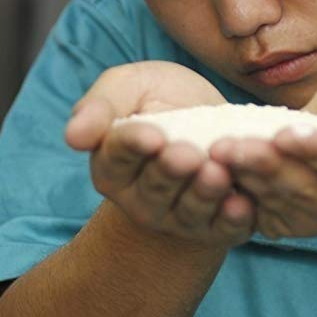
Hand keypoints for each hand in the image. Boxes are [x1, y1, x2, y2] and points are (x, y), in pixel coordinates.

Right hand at [65, 62, 254, 247]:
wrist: (213, 125)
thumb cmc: (163, 101)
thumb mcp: (130, 87)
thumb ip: (101, 105)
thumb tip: (72, 136)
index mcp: (112, 166)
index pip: (118, 156)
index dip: (134, 146)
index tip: (151, 135)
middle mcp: (141, 200)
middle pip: (155, 187)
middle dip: (171, 171)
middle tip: (186, 155)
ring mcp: (179, 218)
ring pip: (189, 210)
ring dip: (203, 194)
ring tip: (216, 174)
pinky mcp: (217, 227)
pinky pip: (224, 229)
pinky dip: (233, 219)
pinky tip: (243, 204)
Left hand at [208, 66, 316, 241]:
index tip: (286, 132)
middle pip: (306, 188)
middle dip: (267, 165)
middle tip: (231, 145)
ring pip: (278, 199)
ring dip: (244, 176)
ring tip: (217, 151)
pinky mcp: (287, 223)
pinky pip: (259, 209)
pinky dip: (236, 189)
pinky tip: (212, 168)